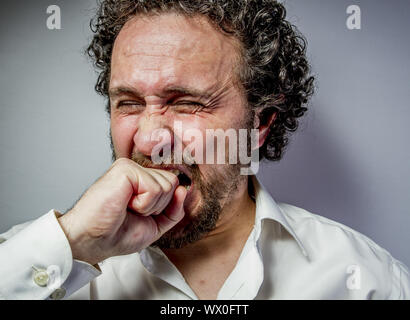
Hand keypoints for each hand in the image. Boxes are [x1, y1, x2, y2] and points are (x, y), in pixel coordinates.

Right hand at [58, 158, 185, 264]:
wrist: (92, 241)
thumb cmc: (117, 234)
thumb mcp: (156, 225)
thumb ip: (174, 210)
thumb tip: (183, 190)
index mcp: (143, 181)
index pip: (174, 185)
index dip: (164, 207)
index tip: (141, 215)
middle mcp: (137, 171)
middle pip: (173, 183)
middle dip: (158, 206)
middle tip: (133, 212)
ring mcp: (130, 167)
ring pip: (167, 185)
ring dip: (149, 207)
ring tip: (127, 208)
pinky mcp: (125, 168)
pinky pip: (154, 188)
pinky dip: (143, 204)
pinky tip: (124, 204)